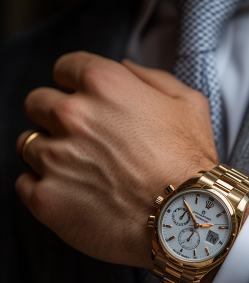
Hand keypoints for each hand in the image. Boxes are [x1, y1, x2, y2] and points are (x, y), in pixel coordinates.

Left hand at [16, 51, 217, 268]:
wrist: (186, 218)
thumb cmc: (189, 162)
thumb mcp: (189, 104)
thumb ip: (153, 76)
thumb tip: (124, 64)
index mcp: (104, 84)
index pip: (64, 68)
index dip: (74, 84)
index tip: (85, 102)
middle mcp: (72, 115)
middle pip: (38, 103)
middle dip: (57, 116)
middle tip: (85, 140)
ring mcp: (55, 157)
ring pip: (29, 142)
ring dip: (50, 152)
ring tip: (83, 172)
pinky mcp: (46, 198)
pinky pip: (25, 183)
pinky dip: (43, 186)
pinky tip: (73, 194)